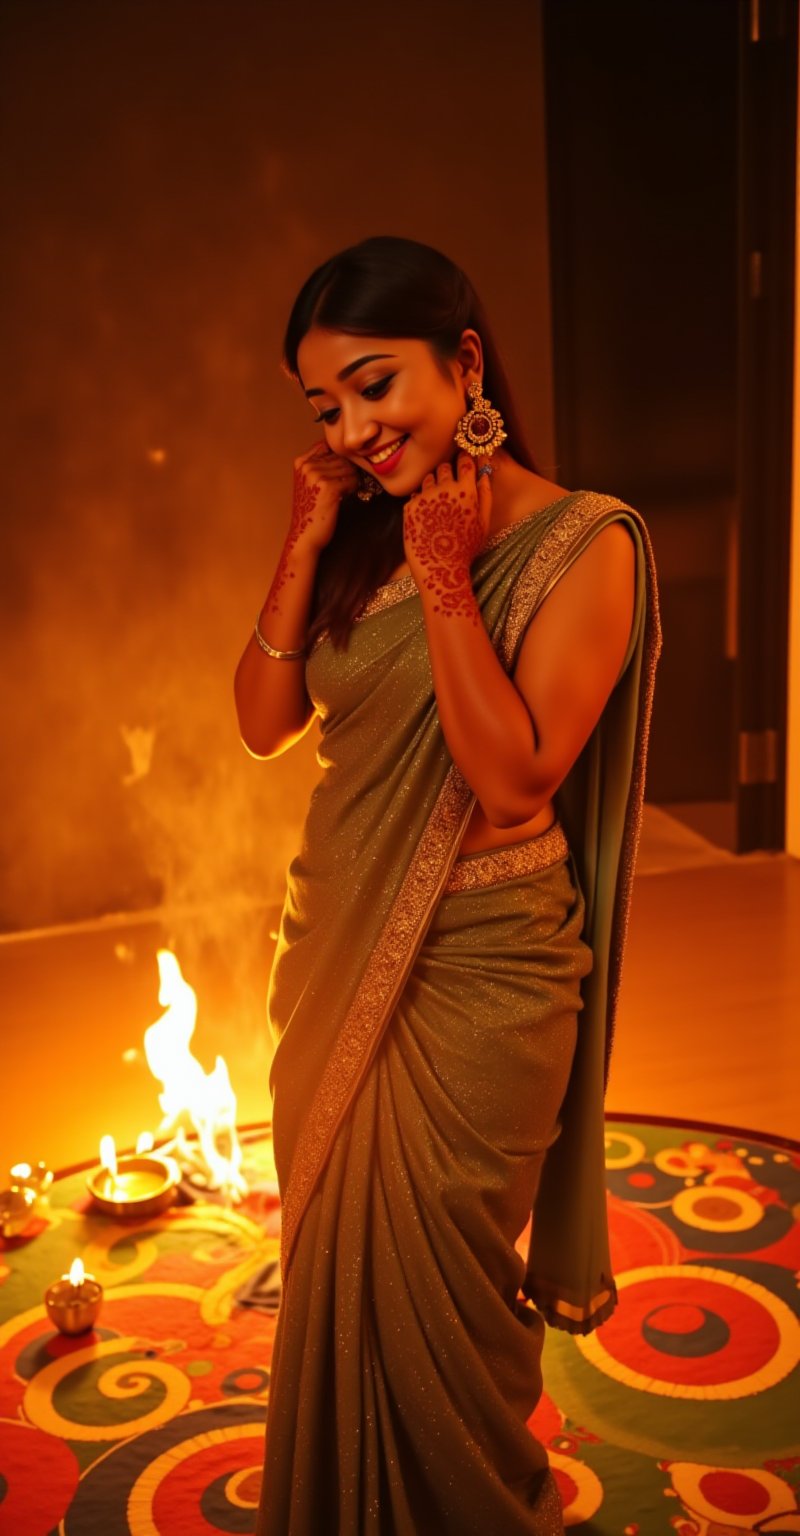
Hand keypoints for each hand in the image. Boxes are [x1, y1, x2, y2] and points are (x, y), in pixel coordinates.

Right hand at [288, 440, 359, 555]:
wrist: (305, 535)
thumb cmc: (311, 510)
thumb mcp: (309, 482)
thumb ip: (321, 465)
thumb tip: (346, 453)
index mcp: (301, 462)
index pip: (327, 446)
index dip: (338, 457)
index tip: (338, 471)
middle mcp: (307, 465)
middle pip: (340, 457)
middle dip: (346, 471)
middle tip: (342, 486)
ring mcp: (317, 475)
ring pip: (348, 468)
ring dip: (350, 480)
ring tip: (342, 492)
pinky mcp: (329, 486)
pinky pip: (352, 479)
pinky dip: (352, 488)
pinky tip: (344, 497)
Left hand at [402, 452, 491, 618]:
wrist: (440, 568)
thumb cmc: (465, 548)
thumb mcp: (484, 523)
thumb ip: (485, 495)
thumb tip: (484, 473)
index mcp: (466, 490)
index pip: (465, 460)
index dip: (464, 459)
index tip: (463, 461)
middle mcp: (444, 488)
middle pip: (444, 466)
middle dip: (447, 473)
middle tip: (450, 489)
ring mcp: (425, 496)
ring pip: (428, 479)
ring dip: (433, 486)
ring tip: (438, 506)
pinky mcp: (410, 506)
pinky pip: (416, 495)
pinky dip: (421, 501)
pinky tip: (427, 518)